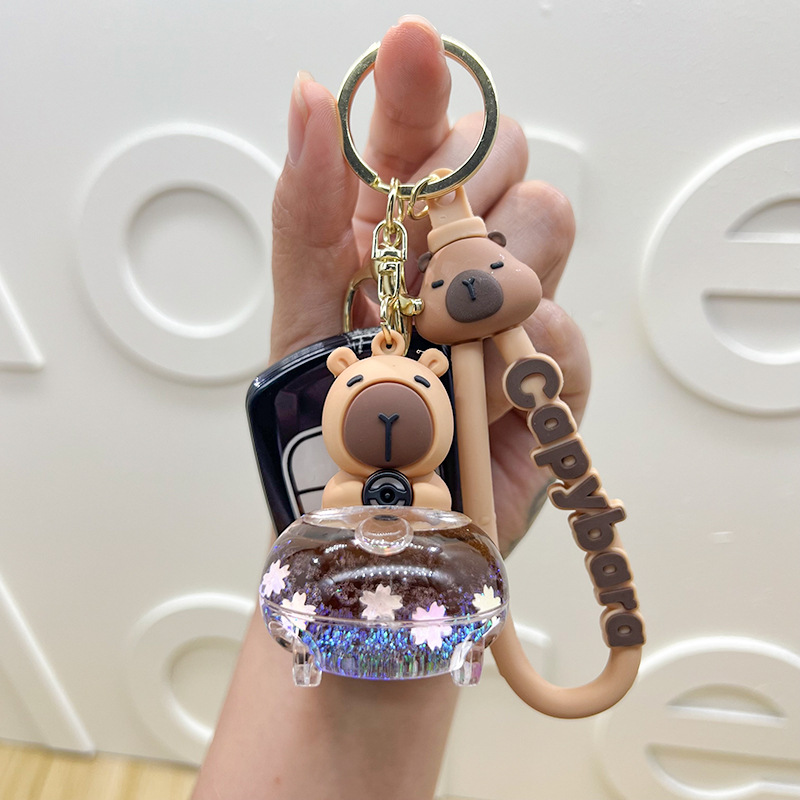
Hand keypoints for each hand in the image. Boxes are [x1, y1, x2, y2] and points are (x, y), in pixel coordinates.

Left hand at [269, 15, 589, 555]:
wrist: (378, 515)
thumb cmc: (330, 416)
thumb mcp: (301, 309)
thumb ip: (307, 206)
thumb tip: (312, 97)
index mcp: (395, 231)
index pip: (420, 130)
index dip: (419, 84)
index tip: (411, 48)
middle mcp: (460, 253)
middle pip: (504, 155)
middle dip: (462, 200)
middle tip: (417, 273)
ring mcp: (515, 304)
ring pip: (547, 224)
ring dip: (488, 287)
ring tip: (444, 349)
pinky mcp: (554, 366)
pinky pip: (562, 327)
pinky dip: (515, 366)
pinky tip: (479, 399)